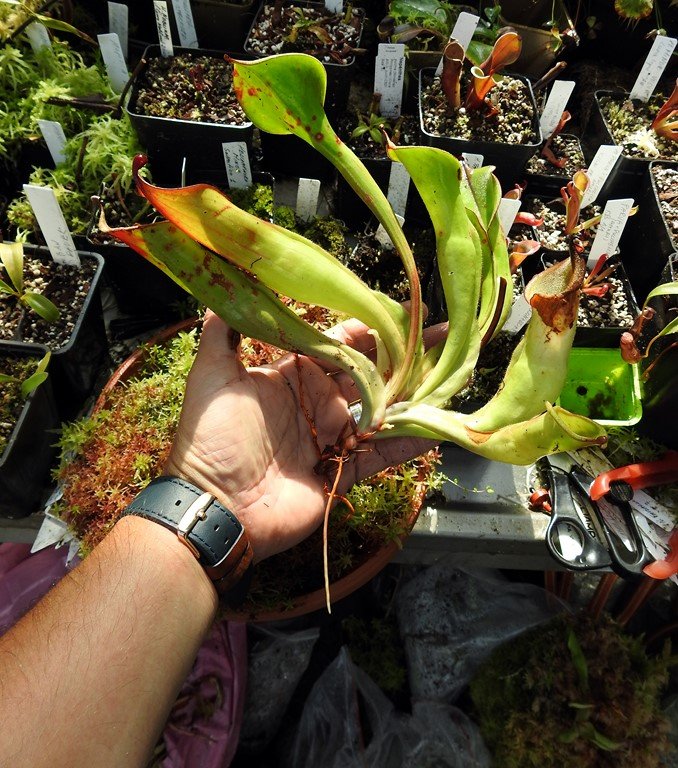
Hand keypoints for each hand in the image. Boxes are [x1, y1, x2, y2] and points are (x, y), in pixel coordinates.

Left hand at [166, 311, 441, 561]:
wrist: (216, 506)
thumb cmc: (212, 439)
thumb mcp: (212, 377)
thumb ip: (222, 332)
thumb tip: (225, 285)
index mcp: (292, 376)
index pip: (338, 343)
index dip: (369, 327)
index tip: (402, 313)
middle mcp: (316, 403)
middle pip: (369, 374)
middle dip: (404, 356)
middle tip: (442, 338)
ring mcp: (331, 438)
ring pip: (381, 412)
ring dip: (414, 396)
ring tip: (451, 377)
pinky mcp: (341, 472)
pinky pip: (380, 455)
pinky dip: (407, 444)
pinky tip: (437, 429)